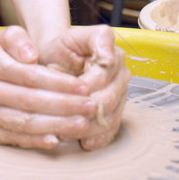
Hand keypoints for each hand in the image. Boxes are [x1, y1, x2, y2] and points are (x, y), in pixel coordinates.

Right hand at [0, 25, 98, 150]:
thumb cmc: (6, 56)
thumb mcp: (10, 38)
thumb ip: (19, 39)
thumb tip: (30, 55)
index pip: (30, 75)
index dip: (60, 83)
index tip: (85, 88)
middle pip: (30, 100)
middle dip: (65, 105)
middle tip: (91, 107)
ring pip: (25, 122)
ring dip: (57, 125)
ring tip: (82, 124)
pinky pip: (15, 138)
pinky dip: (37, 140)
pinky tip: (57, 139)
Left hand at [37, 25, 129, 150]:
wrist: (57, 61)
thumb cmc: (61, 49)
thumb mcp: (70, 37)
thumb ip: (92, 39)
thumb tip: (108, 56)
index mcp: (113, 53)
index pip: (103, 76)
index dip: (85, 86)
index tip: (65, 91)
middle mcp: (122, 73)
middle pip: (108, 99)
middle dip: (83, 110)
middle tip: (61, 117)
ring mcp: (121, 93)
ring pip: (110, 116)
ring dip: (89, 127)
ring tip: (67, 131)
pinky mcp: (116, 110)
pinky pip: (112, 128)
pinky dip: (99, 137)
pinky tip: (85, 142)